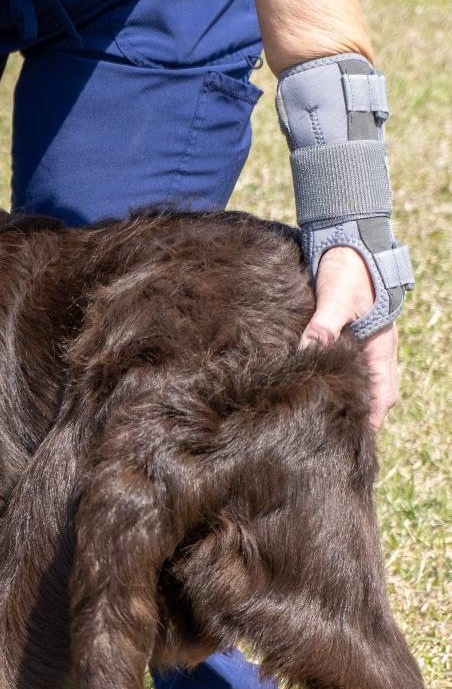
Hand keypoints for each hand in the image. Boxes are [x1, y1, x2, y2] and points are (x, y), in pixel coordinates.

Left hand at [299, 246, 398, 430]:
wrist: (350, 244)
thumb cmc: (348, 272)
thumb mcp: (336, 300)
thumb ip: (323, 326)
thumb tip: (308, 352)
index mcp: (379, 349)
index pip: (381, 397)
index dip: (371, 421)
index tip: (355, 444)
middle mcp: (376, 352)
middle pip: (374, 397)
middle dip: (360, 420)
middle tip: (338, 444)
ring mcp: (365, 346)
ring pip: (362, 385)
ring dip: (350, 404)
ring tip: (326, 428)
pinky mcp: (350, 338)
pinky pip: (350, 370)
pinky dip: (340, 385)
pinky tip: (319, 394)